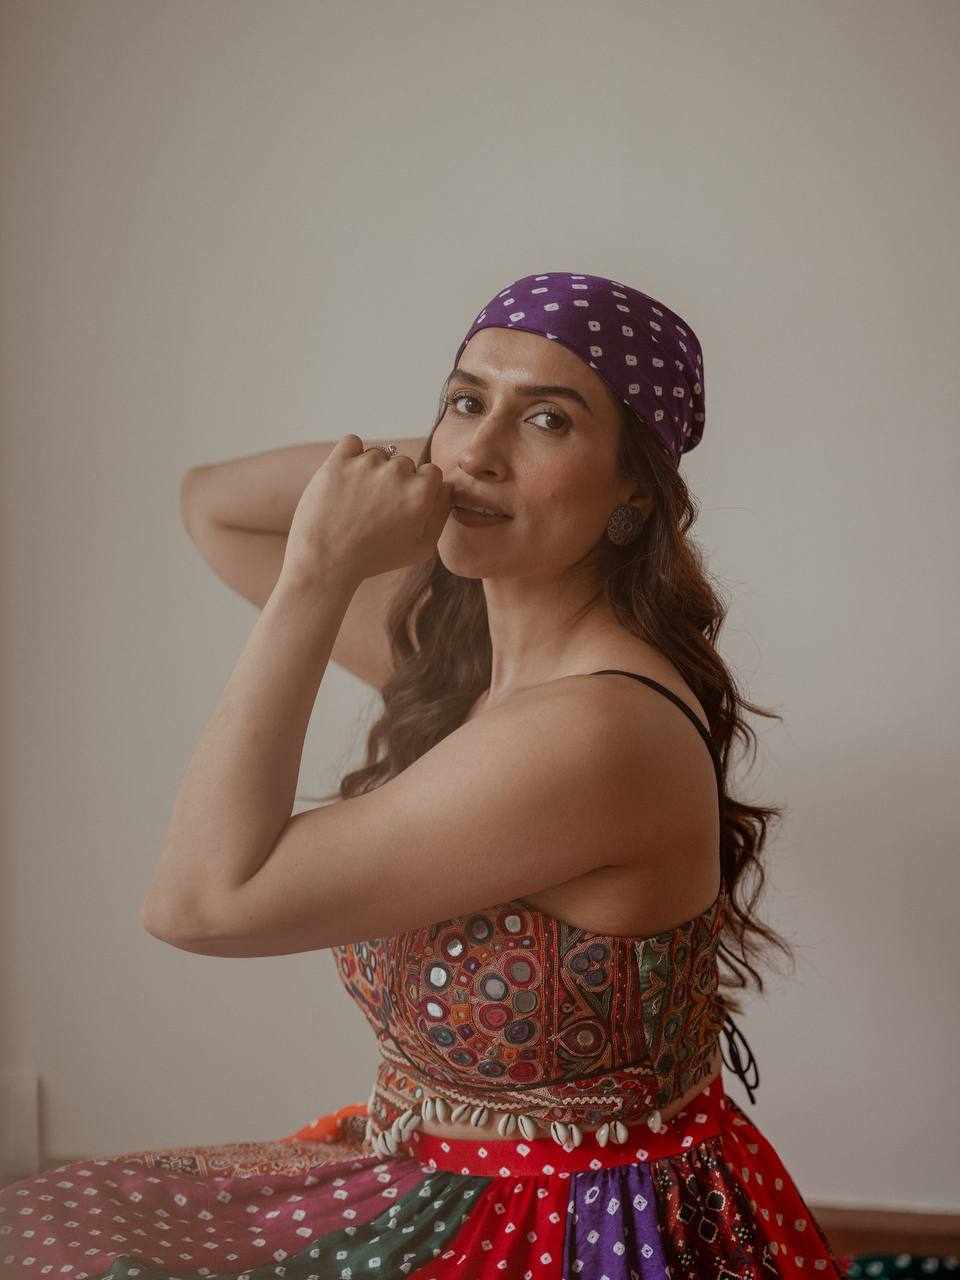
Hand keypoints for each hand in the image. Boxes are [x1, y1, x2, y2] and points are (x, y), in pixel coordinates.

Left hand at [281, 434, 453, 584]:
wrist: (325, 561)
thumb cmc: (374, 558)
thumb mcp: (421, 548)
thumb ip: (440, 515)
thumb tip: (446, 489)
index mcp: (420, 493)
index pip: (431, 472)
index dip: (419, 488)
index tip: (402, 504)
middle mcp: (397, 473)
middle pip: (404, 463)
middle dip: (395, 481)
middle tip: (377, 508)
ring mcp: (366, 464)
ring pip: (378, 454)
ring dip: (371, 470)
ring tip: (356, 500)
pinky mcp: (338, 460)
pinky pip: (352, 443)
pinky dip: (350, 456)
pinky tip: (345, 480)